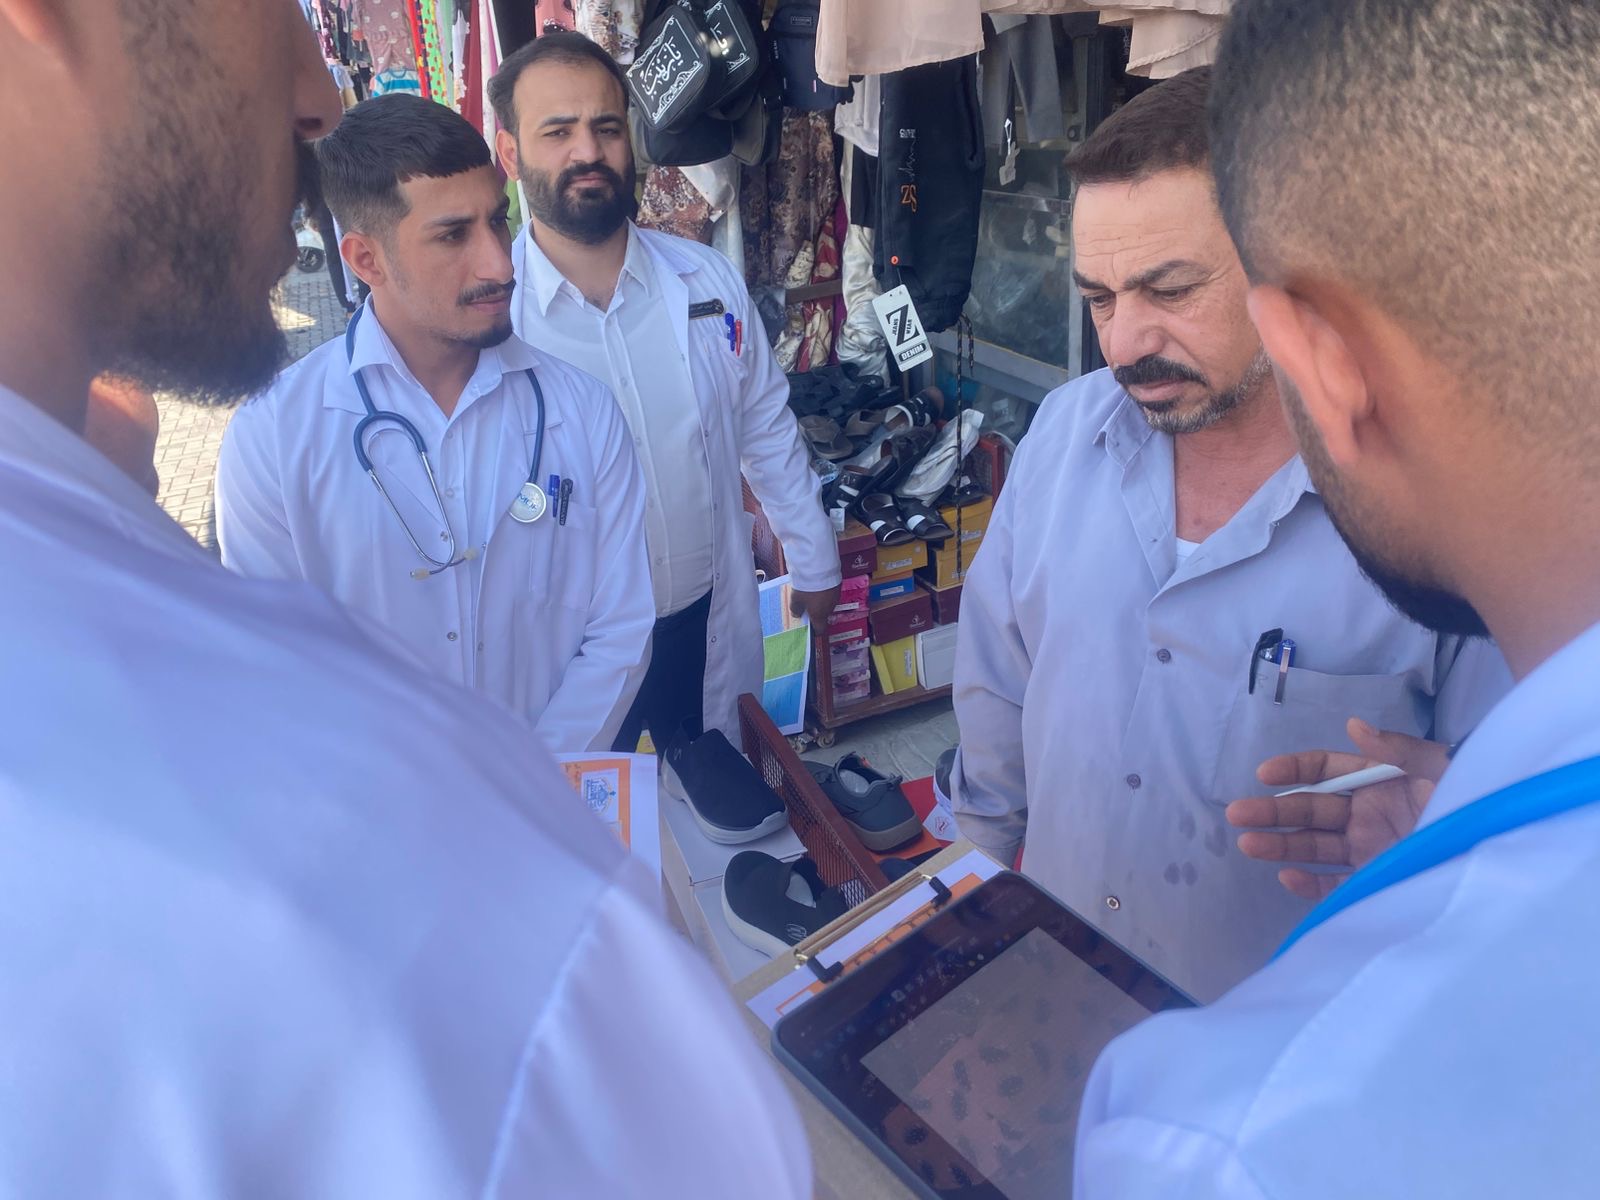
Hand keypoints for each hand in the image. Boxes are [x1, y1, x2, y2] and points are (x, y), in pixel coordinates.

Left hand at [791, 585, 839, 626]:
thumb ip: (795, 609)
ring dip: (820, 601)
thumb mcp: (795, 598)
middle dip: (816, 612)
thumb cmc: (806, 587)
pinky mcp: (838, 587)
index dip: (815, 630)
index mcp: (819, 615)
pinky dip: (825, 592)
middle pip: (823, 615)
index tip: (810, 627)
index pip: (820, 629)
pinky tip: (818, 585)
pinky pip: (830, 594)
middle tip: (806, 605)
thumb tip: (797, 614)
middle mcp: (829, 609)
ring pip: (827, 604)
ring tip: (811, 592)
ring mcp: (835, 598)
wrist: (819, 569)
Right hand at [1225, 718, 1452, 900]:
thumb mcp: (1439, 765)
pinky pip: (1336, 881)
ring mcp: (1367, 846)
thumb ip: (1396, 749)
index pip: (1324, 771)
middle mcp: (1364, 812)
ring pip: (1314, 845)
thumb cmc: (1472, 795)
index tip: (1265, 774)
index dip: (1294, 771)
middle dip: (1272, 810)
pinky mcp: (1375, 877)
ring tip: (1248, 844)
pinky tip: (1287, 877)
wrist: (1503, 842)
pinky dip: (1311, 882)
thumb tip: (1353, 725)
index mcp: (1375, 778)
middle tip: (1237, 813)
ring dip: (1280, 844)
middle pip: (1309, 810)